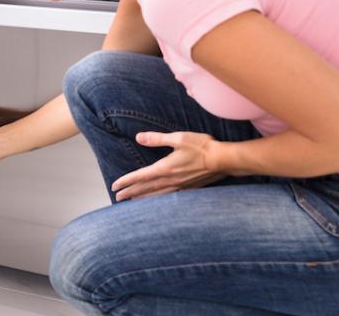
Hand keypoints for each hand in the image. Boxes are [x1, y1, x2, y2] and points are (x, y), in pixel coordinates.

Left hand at [111, 131, 227, 200]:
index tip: (114, 186)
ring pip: (155, 195)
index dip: (126, 181)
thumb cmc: (202, 147)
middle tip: (117, 197)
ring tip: (131, 201)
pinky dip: (157, 199)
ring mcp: (179, 186)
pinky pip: (167, 196)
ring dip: (141, 198)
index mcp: (165, 168)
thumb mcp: (178, 138)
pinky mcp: (187, 188)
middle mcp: (170, 180)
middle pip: (145, 188)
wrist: (223, 160)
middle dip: (130, 192)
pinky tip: (155, 201)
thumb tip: (138, 137)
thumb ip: (157, 139)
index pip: (140, 177)